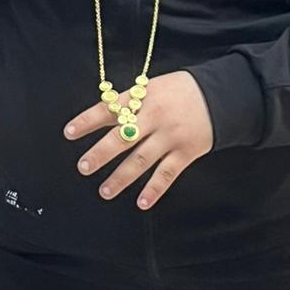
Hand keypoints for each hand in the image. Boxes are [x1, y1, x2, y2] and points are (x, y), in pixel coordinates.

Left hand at [64, 71, 213, 209]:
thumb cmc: (180, 91)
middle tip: (83, 167)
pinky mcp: (186, 152)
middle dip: (100, 154)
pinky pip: (167, 174)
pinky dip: (154, 189)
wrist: (220, 96)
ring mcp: (170, 136)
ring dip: (121, 178)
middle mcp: (154, 117)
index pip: (109, 109)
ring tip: (104, 191)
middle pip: (122, 137)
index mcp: (143, 98)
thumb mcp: (153, 88)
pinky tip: (142, 202)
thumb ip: (131, 103)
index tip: (69, 133)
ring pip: (141, 160)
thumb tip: (103, 118)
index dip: (88, 121)